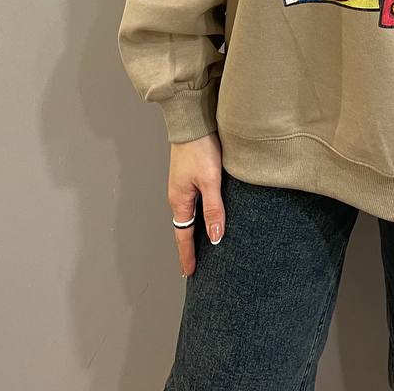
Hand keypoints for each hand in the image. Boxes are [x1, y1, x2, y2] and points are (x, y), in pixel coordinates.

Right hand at [168, 131, 224, 276]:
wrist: (192, 121)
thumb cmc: (200, 148)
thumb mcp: (210, 181)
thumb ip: (214, 209)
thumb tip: (215, 238)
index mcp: (180, 200)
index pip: (183, 236)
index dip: (187, 255)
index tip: (189, 273)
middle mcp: (178, 195)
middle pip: (184, 227)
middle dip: (189, 247)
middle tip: (194, 265)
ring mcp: (182, 185)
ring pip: (188, 214)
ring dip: (192, 231)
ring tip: (201, 246)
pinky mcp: (188, 175)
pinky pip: (192, 202)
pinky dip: (196, 215)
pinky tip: (205, 216)